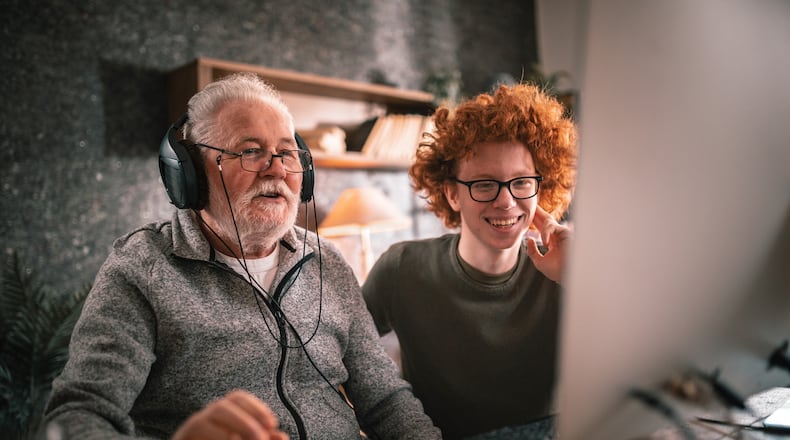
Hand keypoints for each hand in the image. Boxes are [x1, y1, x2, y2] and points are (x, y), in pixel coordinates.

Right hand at [172, 390, 288, 439]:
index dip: (256, 408)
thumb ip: (262, 438)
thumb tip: (282, 436)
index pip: (237, 398)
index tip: (273, 423)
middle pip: (220, 408)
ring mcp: (186, 432)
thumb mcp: (245, 439)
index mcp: (220, 416)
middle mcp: (201, 420)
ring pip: (200, 423)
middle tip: (260, 438)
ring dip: (225, 434)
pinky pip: (192, 437)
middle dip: (244, 422)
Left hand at [526, 206, 571, 283]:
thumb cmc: (557, 271)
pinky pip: (552, 227)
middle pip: (545, 220)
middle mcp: (558, 236)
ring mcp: (562, 234)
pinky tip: (544, 241)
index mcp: (553, 242)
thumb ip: (532, 251)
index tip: (527, 214)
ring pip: (548, 221)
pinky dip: (546, 232)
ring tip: (531, 210)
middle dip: (537, 212)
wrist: (568, 276)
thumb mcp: (539, 262)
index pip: (542, 228)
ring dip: (539, 215)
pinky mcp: (566, 233)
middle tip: (529, 203)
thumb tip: (529, 239)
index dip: (534, 220)